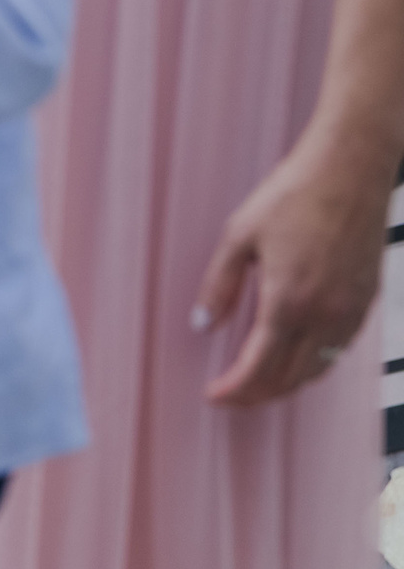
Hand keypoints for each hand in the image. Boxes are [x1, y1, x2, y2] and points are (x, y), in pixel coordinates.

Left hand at [194, 131, 388, 404]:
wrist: (350, 172)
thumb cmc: (292, 196)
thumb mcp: (239, 235)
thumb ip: (219, 285)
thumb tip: (201, 324)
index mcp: (288, 302)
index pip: (259, 368)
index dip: (235, 390)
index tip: (214, 396)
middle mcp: (324, 315)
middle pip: (291, 378)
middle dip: (259, 394)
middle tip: (232, 395)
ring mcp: (350, 311)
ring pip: (319, 369)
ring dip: (288, 383)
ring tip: (259, 382)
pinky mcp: (366, 301)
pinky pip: (339, 349)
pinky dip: (315, 363)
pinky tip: (296, 354)